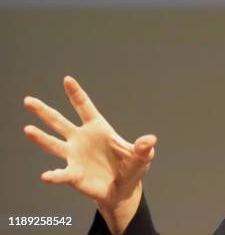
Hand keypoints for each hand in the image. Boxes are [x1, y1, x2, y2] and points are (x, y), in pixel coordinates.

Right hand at [23, 76, 156, 230]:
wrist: (122, 190)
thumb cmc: (131, 168)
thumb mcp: (141, 157)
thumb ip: (143, 148)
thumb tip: (150, 140)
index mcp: (98, 128)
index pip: (85, 107)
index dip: (76, 94)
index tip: (67, 79)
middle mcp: (81, 139)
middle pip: (60, 122)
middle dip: (44, 111)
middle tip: (28, 100)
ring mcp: (75, 156)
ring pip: (53, 144)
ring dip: (41, 138)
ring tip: (28, 129)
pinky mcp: (73, 174)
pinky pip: (61, 174)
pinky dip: (54, 175)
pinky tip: (46, 176)